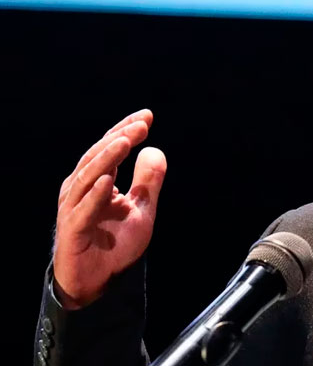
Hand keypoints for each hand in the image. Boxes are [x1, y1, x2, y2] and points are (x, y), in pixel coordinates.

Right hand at [53, 109, 166, 309]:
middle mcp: (80, 189)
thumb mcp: (141, 209)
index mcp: (95, 180)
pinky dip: (96, 195)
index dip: (126, 130)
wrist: (98, 281)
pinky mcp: (72, 230)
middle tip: (141, 124)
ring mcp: (73, 208)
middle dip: (120, 137)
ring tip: (125, 141)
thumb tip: (155, 149)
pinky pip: (83, 210)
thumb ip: (148, 182)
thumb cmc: (115, 244)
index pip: (109, 148)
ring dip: (108, 158)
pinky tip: (109, 181)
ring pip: (88, 177)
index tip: (147, 116)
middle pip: (98, 156)